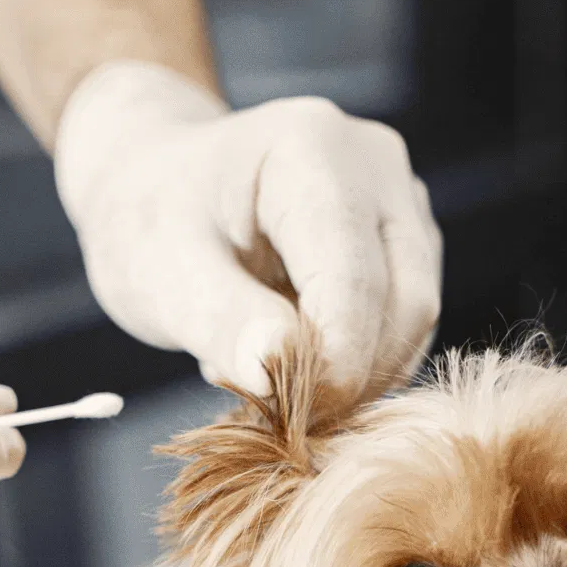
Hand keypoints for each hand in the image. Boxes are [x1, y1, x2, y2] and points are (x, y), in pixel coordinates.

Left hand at [55, 61, 442, 398]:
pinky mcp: (407, 241)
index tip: (288, 416)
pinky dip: (360, 362)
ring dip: (357, 374)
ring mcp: (401, 201)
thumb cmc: (151, 222)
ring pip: (415, 320)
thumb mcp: (163, 274)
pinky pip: (405, 324)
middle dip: (352, 376)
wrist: (154, 187)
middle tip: (280, 414)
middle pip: (407, 303)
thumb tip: (275, 369)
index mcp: (312, 149)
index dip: (333, 364)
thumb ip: (222, 320)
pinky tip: (295, 359)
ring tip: (272, 377)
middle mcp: (375, 165)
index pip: (355, 279)